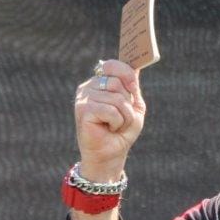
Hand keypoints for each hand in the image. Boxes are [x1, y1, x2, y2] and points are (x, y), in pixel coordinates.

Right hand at [74, 59, 145, 179]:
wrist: (111, 154)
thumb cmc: (122, 131)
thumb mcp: (133, 105)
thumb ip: (133, 86)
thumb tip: (137, 65)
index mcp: (100, 82)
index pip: (111, 65)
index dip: (127, 74)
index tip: (134, 88)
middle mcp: (89, 87)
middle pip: (118, 83)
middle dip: (128, 104)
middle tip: (122, 118)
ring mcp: (83, 97)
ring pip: (116, 98)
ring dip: (124, 116)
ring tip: (116, 126)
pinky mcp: (82, 110)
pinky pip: (110, 110)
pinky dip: (117, 122)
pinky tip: (109, 128)